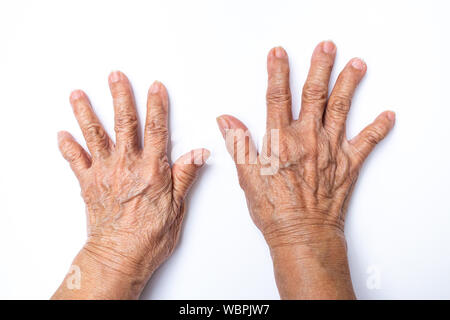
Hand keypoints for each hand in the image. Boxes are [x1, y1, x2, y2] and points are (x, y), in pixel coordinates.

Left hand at [53, 71, 208, 298]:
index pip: (157, 130)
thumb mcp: (177, 207)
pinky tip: (62, 134)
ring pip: (94, 136)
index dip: (157, 106)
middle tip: (115, 76)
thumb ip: (185, 176)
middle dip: (120, 97)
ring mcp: (105, 174)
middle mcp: (127, 166)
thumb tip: (199, 154)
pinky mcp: (88, 185)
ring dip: (86, 113)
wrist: (119, 257)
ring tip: (78, 95)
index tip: (156, 87)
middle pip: (124, 124)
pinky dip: (68, 147)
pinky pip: (75, 161)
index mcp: (151, 170)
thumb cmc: (149, 236)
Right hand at [216, 42, 394, 298]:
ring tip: (356, 65)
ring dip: (349, 84)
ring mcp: (331, 150)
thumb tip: (227, 120)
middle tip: (326, 47)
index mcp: (281, 141)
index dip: (277, 72)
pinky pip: (367, 142)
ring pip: (341, 108)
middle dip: (320, 67)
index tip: (278, 54)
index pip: (277, 97)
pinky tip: (387, 116)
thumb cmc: (276, 210)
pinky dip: (378, 128)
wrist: (303, 235)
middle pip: (315, 94)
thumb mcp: (248, 178)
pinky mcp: (348, 164)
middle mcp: (308, 139)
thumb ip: (239, 144)